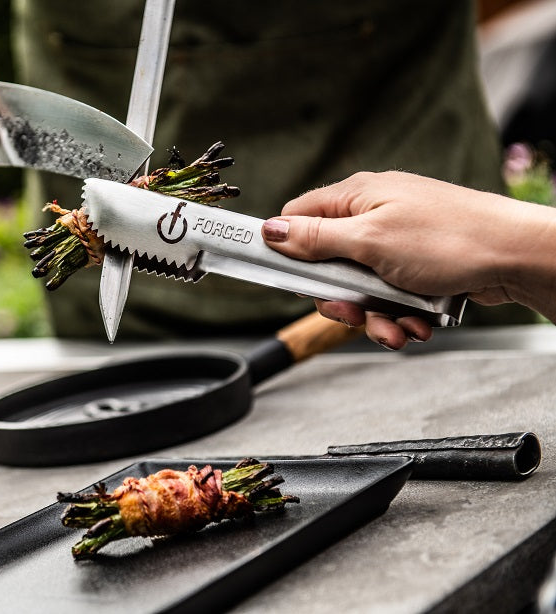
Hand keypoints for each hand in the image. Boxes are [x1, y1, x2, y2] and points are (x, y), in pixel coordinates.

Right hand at [261, 171, 555, 347]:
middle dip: (341, 300)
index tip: (290, 279)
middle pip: (328, 265)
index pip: (299, 218)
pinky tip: (417, 323)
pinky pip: (390, 297)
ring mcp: (396, 242)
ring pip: (361, 289)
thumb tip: (270, 230)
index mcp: (356, 198)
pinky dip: (399, 315)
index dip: (287, 250)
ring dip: (375, 317)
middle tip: (354, 313)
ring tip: (398, 327)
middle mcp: (374, 216)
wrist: (516, 257)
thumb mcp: (369, 240)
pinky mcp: (417, 266)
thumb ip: (315, 238)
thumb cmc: (450, 238)